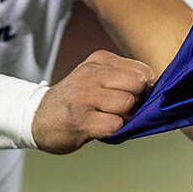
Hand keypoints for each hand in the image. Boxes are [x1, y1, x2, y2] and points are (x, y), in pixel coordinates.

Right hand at [31, 50, 153, 153]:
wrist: (37, 118)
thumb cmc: (76, 100)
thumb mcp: (96, 78)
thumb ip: (124, 78)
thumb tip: (155, 88)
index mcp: (99, 60)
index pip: (143, 71)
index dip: (144, 89)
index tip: (131, 97)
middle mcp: (91, 74)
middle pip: (138, 84)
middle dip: (136, 101)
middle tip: (119, 110)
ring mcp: (84, 96)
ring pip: (127, 103)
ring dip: (124, 117)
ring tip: (107, 118)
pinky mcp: (81, 120)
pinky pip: (115, 125)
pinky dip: (114, 131)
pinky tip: (99, 128)